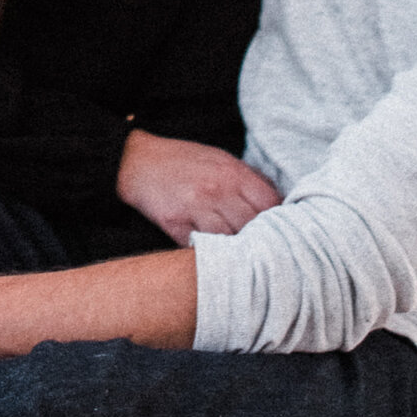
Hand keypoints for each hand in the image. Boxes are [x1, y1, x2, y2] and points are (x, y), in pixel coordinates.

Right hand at [115, 127, 280, 243]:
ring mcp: (195, 206)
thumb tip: (279, 204)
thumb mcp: (220, 159)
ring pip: (230, 241)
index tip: (278, 230)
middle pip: (253, 226)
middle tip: (261, 249)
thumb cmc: (184, 162)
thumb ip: (248, 180)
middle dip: (259, 239)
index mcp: (232, 172)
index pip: (271, 203)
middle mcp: (217, 189)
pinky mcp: (175, 223)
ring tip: (239, 257)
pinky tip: (212, 254)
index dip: (279, 220)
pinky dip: (208, 254)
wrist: (137, 161)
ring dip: (235, 250)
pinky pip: (200, 248)